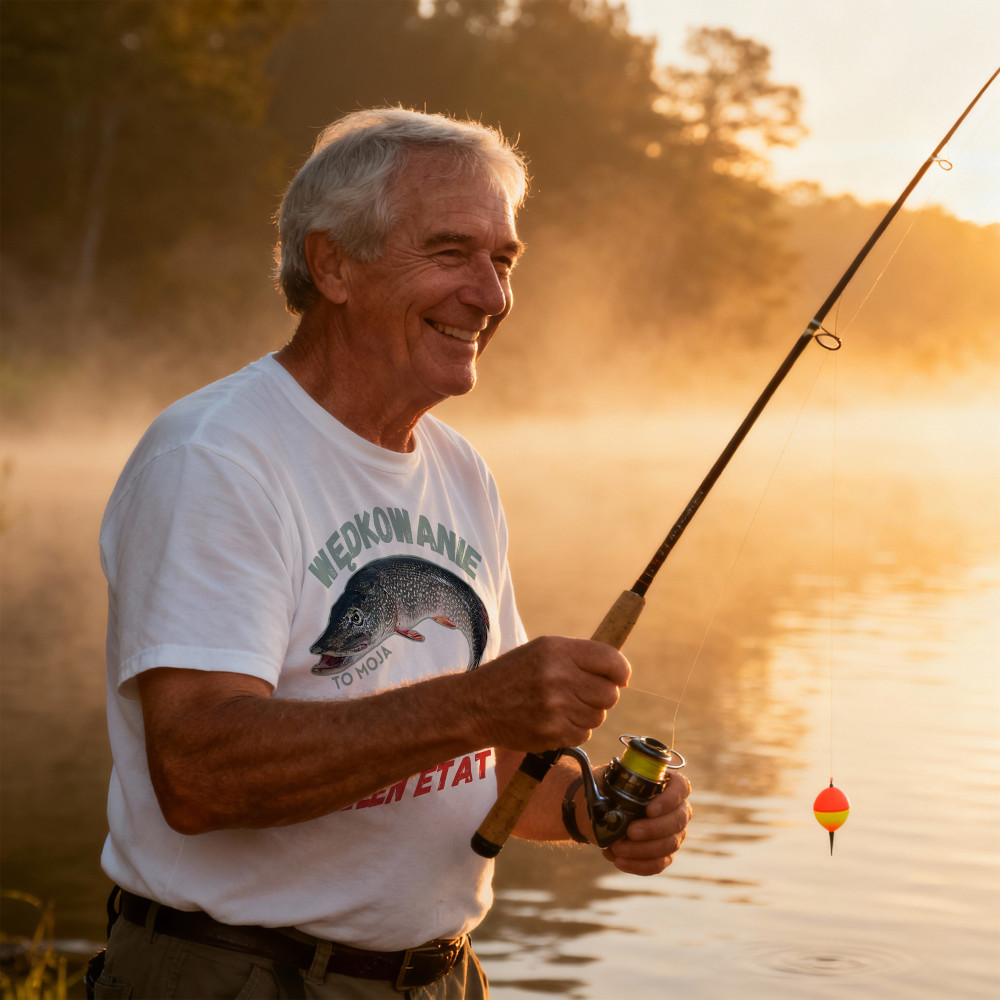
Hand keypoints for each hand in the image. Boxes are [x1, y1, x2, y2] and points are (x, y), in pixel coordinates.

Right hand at [467, 636, 629, 751]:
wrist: (477, 705)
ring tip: (562, 707)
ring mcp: (555, 707)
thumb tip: (620, 673)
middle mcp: (558, 677)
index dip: (620, 671)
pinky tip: (555, 721)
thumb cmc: (513, 675)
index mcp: (557, 651)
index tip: (619, 678)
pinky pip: (584, 735)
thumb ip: (579, 657)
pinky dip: (574, 731)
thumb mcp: (542, 651)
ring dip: (586, 714)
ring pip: (598, 716)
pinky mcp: (552, 733)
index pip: (611, 661)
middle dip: (601, 695)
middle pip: (609, 693)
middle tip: (582, 694)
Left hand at [601, 772, 691, 875]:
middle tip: (630, 832)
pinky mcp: (664, 854)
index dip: (670, 799)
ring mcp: (673, 833)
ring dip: (642, 850)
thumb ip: (612, 783)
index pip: (681, 787)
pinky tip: (619, 861)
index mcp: (666, 783)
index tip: (649, 809)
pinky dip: (639, 865)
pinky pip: (658, 863)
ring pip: (669, 845)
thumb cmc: (607, 790)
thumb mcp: (607, 779)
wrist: (599, 811)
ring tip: (616, 848)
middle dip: (654, 829)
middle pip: (678, 820)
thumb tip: (609, 796)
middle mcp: (676, 808)